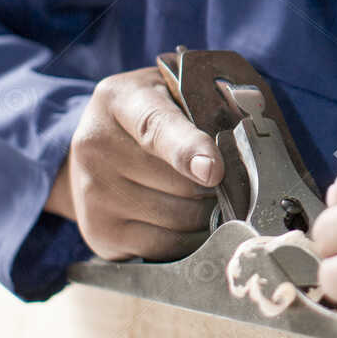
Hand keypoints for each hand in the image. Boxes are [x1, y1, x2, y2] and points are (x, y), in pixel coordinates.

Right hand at [48, 67, 223, 261]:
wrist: (98, 146)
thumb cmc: (155, 112)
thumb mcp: (175, 90)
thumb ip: (208, 105)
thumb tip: (243, 144)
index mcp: (121, 100)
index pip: (157, 127)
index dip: (189, 151)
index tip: (214, 171)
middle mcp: (95, 146)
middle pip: (179, 183)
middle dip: (217, 187)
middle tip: (232, 180)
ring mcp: (93, 193)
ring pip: (178, 219)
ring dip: (207, 215)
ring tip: (212, 198)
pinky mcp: (99, 233)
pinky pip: (163, 248)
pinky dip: (190, 241)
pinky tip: (194, 223)